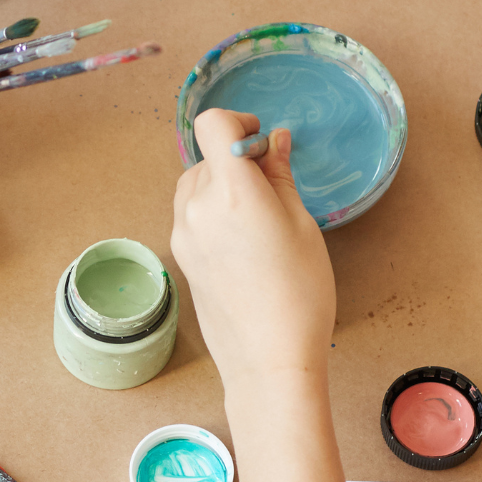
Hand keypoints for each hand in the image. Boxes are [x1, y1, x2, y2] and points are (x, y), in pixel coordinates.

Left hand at [171, 108, 336, 387]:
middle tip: (272, 191)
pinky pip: (191, 213)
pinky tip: (242, 243)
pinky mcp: (180, 254)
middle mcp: (197, 208)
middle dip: (237, 162)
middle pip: (208, 156)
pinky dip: (212, 211)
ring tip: (258, 221)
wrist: (268, 359)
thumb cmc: (298, 295)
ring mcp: (183, 233)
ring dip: (222, 185)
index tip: (260, 143)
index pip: (211, 124)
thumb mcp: (301, 226)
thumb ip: (280, 176)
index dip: (238, 122)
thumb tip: (274, 141)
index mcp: (232, 193)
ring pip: (195, 184)